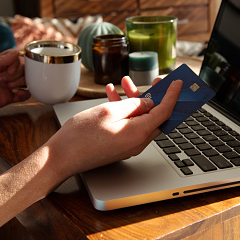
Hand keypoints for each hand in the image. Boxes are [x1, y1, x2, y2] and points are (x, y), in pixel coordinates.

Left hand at [0, 49, 29, 121]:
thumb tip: (17, 52)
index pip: (13, 57)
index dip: (15, 62)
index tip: (9, 68)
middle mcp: (2, 74)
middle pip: (21, 68)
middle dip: (16, 73)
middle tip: (2, 80)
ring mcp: (5, 86)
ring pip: (24, 80)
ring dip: (21, 82)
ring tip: (9, 87)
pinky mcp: (7, 99)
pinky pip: (24, 95)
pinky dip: (25, 93)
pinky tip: (18, 94)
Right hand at [46, 79, 182, 175]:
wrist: (62, 157)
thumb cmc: (81, 136)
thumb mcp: (108, 111)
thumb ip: (133, 105)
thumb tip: (149, 104)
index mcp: (138, 134)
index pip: (165, 112)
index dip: (172, 95)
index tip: (178, 83)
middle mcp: (138, 142)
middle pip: (156, 116)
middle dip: (155, 96)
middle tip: (155, 81)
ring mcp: (129, 145)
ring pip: (141, 118)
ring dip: (135, 100)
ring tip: (124, 82)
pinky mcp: (119, 145)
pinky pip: (129, 124)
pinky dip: (125, 110)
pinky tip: (112, 94)